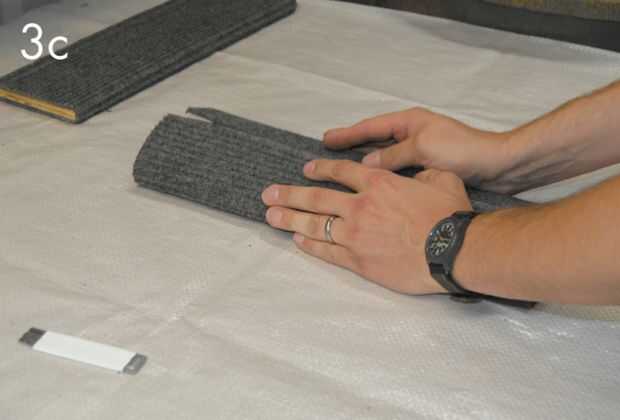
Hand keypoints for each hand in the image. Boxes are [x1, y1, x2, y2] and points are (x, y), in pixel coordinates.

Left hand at [261, 160, 472, 294]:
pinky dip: (311, 245)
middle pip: (316, 198)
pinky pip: (327, 251)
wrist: (453, 251)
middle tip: (268, 194)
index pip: (340, 172)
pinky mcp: (358, 260)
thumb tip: (418, 171)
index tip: (305, 169)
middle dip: (289, 195)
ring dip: (290, 219)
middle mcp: (360, 206)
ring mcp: (356, 234)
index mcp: (378, 183)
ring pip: (314, 225)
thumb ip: (422, 173)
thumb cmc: (449, 215)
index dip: (320, 169)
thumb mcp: (441, 179)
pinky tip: (298, 240)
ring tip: (271, 216)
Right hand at [323, 107, 514, 192]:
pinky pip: (396, 170)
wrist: (497, 166)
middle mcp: (412, 134)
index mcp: (409, 123)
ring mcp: (419, 150)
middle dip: (351, 145)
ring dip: (364, 161)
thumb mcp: (424, 149)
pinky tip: (372, 186)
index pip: (371, 127)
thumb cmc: (463, 151)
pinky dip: (381, 175)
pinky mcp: (427, 167)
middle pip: (374, 139)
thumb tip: (365, 164)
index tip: (326, 139)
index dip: (348, 134)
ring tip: (343, 170)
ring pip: (384, 155)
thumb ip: (393, 156)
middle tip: (328, 151)